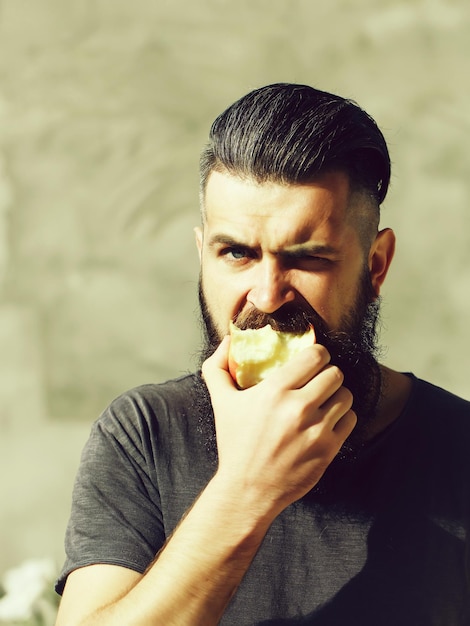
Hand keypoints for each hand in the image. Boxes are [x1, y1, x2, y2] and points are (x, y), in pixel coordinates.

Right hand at [202, 336, 356, 516]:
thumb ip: (217, 366)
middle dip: (328, 373)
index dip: (318, 353)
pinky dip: (342, 417)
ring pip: (346, 395)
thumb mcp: (220, 402)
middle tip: (318, 380)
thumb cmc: (234, 443)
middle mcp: (298, 408)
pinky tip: (327, 420)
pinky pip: (350, 419)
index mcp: (274, 391)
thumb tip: (228, 340)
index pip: (315, 355)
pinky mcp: (328, 449)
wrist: (248, 490)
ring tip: (324, 400)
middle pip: (335, 373)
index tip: (311, 360)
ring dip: (336, 395)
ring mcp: (316, 430)